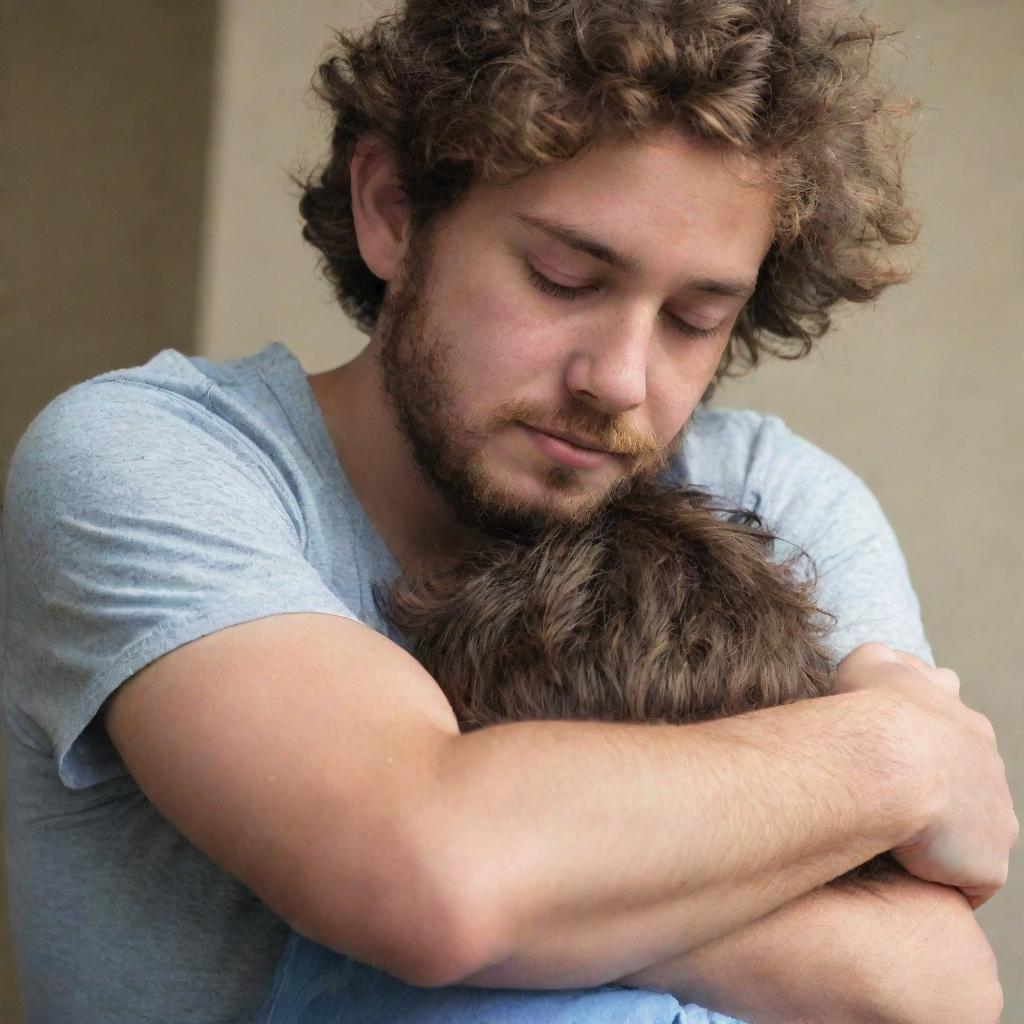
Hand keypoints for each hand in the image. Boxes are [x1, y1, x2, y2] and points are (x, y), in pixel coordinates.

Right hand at [833, 642, 1017, 907]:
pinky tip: (905, 874)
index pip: (956, 723)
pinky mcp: (989, 863)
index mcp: (962, 719)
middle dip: (942, 789)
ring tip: (895, 841)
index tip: (899, 747)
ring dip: (943, 836)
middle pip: (970, 780)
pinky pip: (967, 879)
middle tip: (896, 797)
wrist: (893, 761)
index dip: (928, 737)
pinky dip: (939, 877)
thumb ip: (883, 662)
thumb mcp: (870, 661)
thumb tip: (883, 664)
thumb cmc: (871, 709)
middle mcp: (989, 763)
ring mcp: (996, 814)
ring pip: (973, 830)